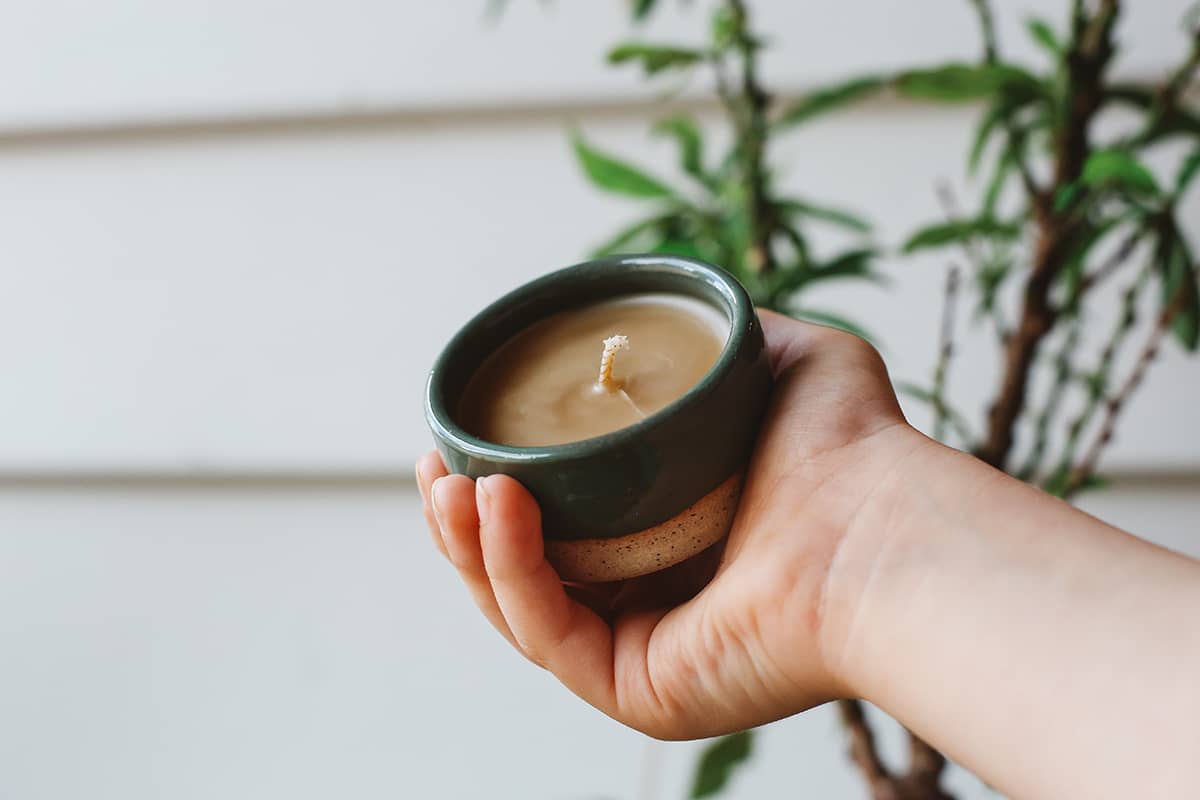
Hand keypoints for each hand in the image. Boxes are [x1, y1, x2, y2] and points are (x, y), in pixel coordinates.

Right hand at [417, 310, 919, 738]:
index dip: (501, 485)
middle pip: (525, 570)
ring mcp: (645, 652)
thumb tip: (679, 315)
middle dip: (464, 520)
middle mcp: (653, 603)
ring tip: (446, 483)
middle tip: (435, 465)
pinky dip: (511, 571)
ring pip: (521, 608)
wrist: (889, 527)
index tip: (461, 437)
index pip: (561, 524)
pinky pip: (551, 636)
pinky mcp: (642, 691)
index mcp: (671, 542)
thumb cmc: (855, 448)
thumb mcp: (781, 359)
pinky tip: (495, 505)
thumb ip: (725, 338)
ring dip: (467, 546)